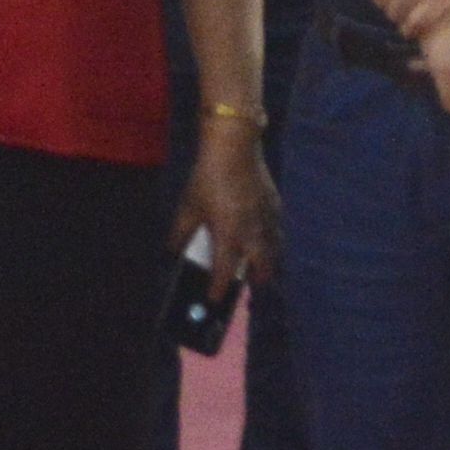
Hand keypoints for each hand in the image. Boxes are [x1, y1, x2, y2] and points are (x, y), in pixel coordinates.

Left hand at [176, 119, 281, 291]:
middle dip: (255, 282)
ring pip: (274, 252)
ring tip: (260, 268)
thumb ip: (181, 233)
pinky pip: (277, 232)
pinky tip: (265, 238)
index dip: (218, 291)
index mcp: (229, 237)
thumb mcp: (189, 206)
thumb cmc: (208, 177)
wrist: (235, 147)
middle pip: (261, 270)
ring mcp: (268, 221)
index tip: (214, 301)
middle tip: (247, 287)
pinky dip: (272, 241)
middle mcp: (252, 235)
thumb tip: (172, 252)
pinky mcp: (275, 207)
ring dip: (267, 264)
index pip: (224, 273)